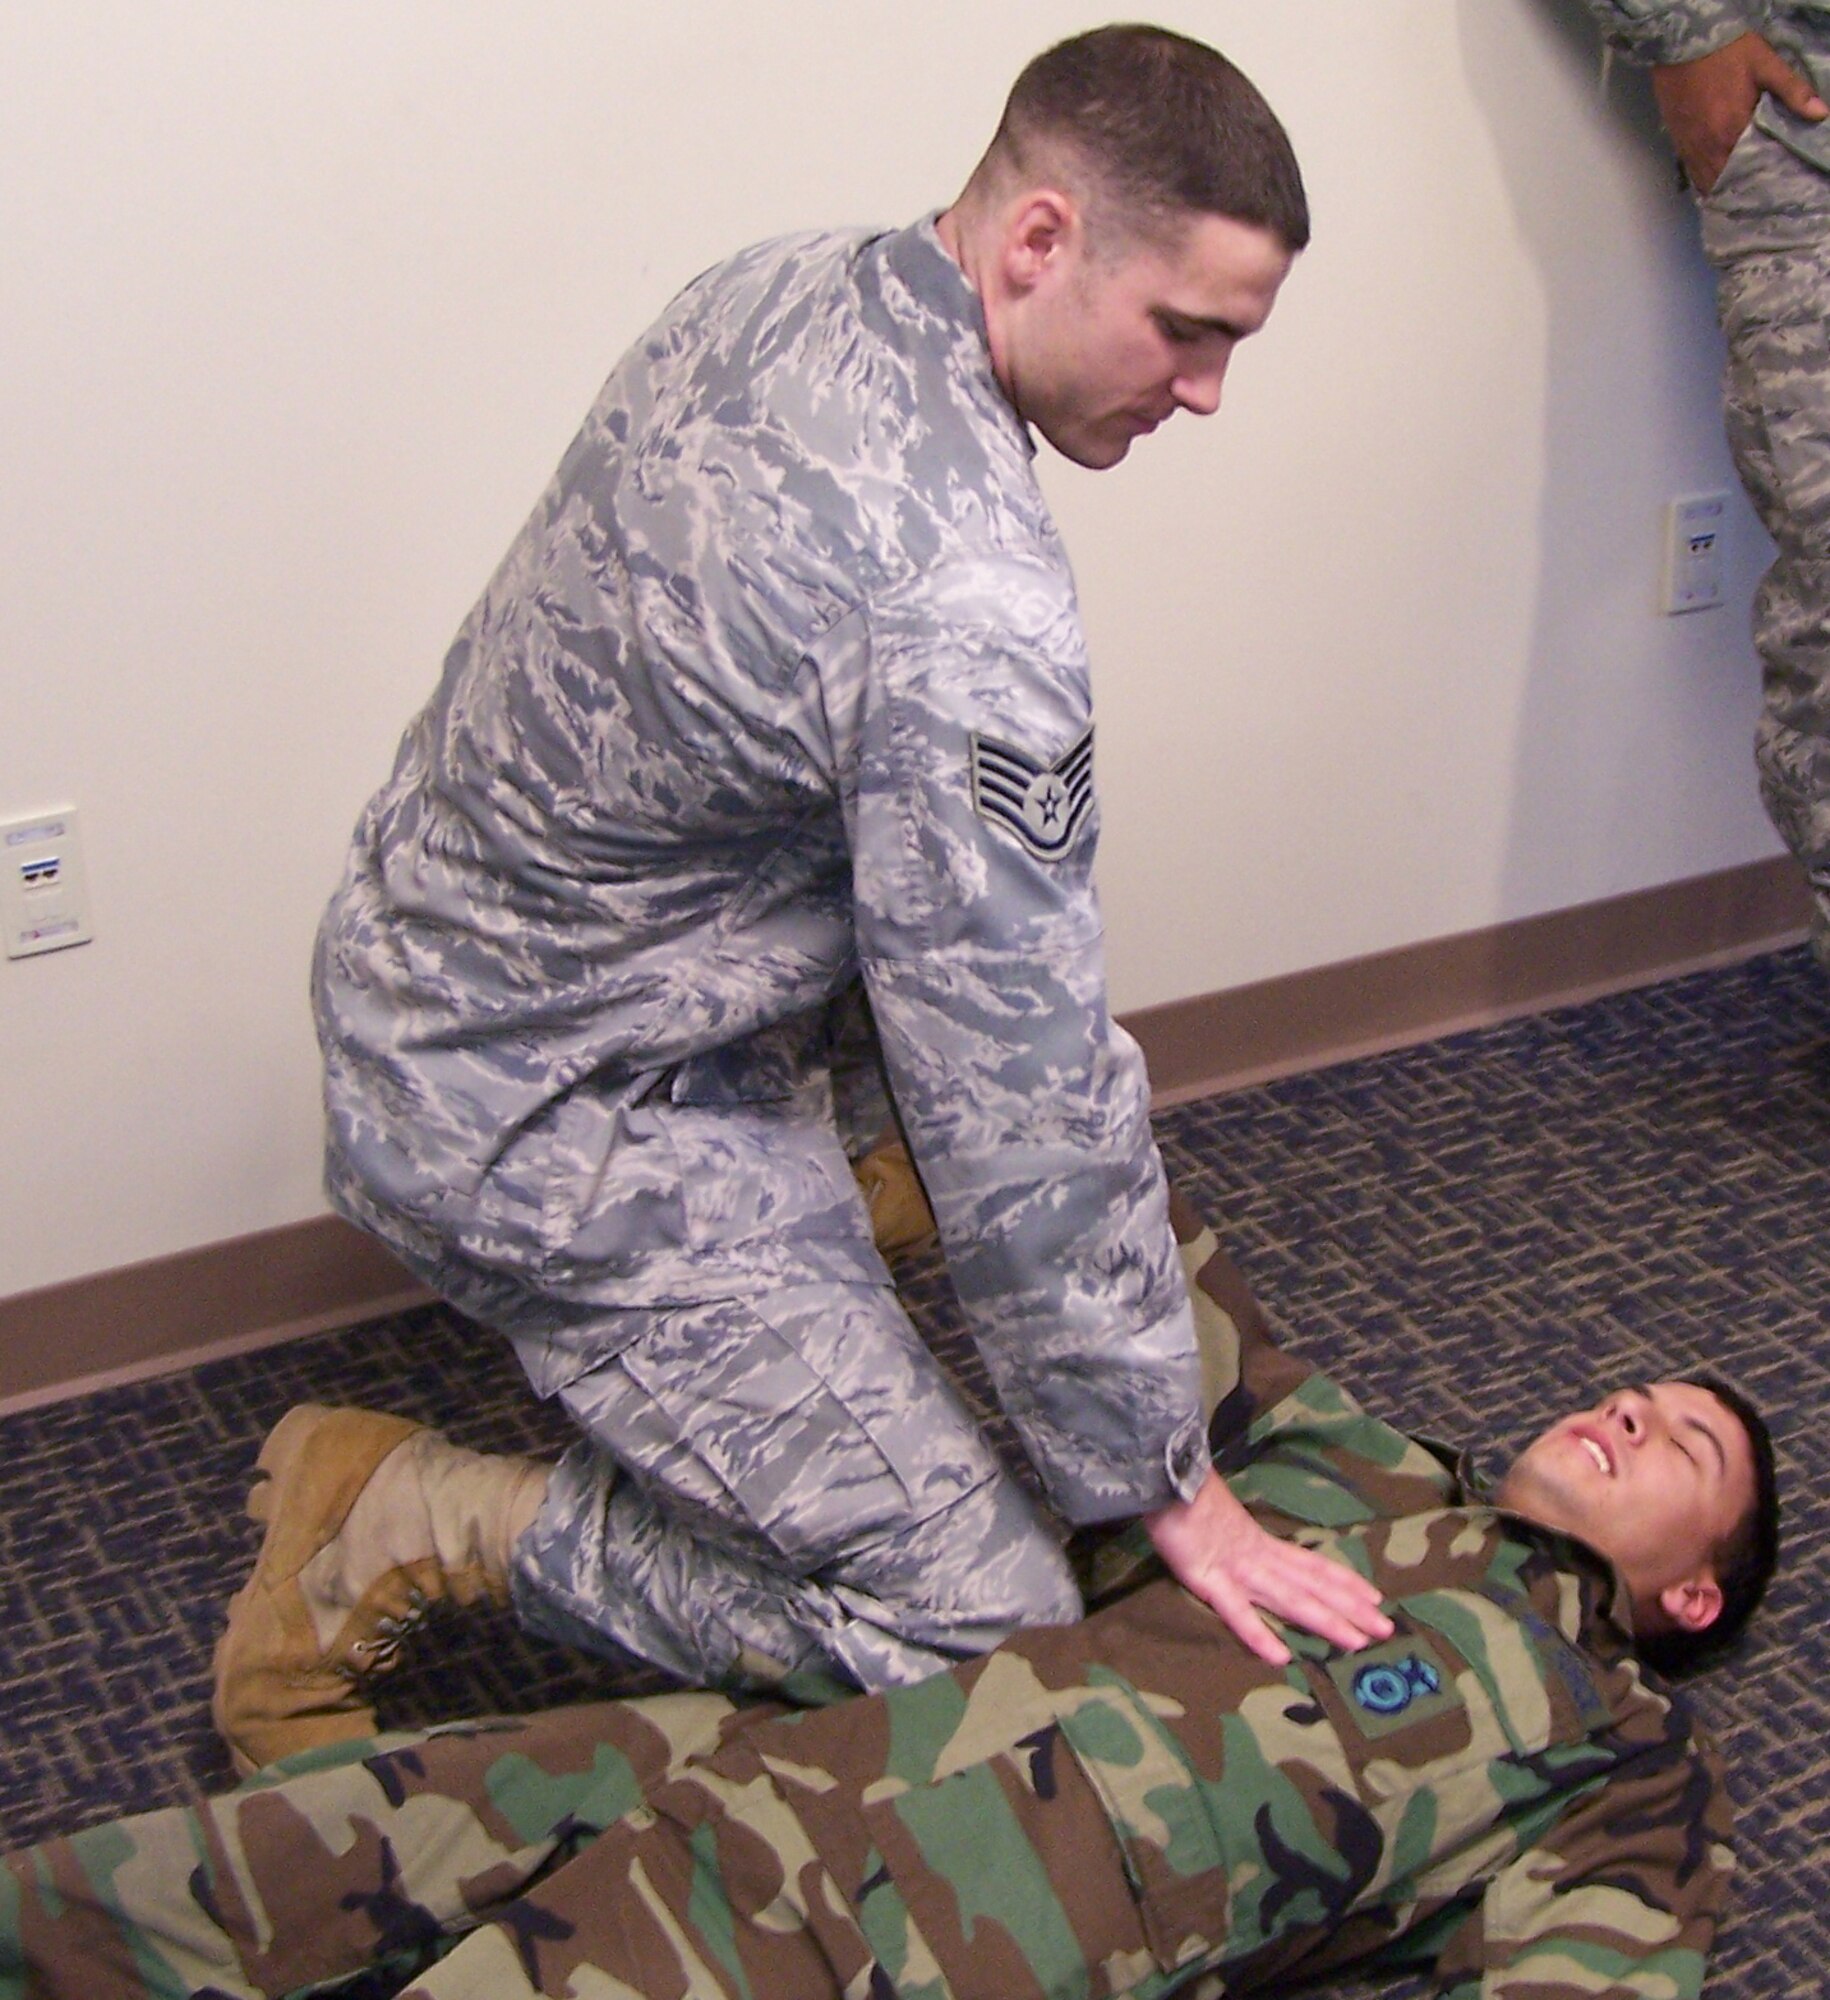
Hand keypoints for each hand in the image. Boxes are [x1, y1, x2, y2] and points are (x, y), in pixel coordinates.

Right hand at [1144, 1467, 1393, 1666]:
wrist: (1161, 1470)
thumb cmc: (1183, 1493)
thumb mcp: (1216, 1517)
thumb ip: (1231, 1534)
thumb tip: (1240, 1540)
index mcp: (1258, 1542)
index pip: (1310, 1565)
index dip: (1343, 1582)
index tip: (1375, 1597)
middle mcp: (1257, 1557)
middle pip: (1311, 1585)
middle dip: (1350, 1608)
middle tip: (1388, 1629)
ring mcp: (1235, 1568)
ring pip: (1289, 1598)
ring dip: (1324, 1621)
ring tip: (1356, 1642)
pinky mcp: (1207, 1578)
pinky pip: (1236, 1611)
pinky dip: (1258, 1633)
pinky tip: (1280, 1657)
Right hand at [1651, 33, 1826, 194]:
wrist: (1683, 42)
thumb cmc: (1728, 52)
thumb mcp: (1766, 65)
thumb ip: (1793, 91)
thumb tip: (1821, 113)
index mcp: (1731, 132)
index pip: (1746, 170)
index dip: (1757, 183)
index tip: (1768, 190)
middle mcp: (1708, 147)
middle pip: (1722, 181)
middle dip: (1737, 189)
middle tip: (1752, 194)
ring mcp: (1690, 146)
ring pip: (1704, 180)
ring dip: (1718, 187)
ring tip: (1733, 194)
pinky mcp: (1678, 140)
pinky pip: (1691, 170)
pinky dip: (1702, 178)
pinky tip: (1712, 180)